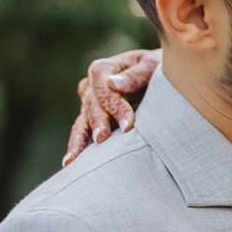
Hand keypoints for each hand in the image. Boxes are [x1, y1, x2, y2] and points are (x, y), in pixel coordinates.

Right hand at [63, 48, 160, 164]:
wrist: (159, 80)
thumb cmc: (157, 70)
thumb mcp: (150, 67)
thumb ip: (135, 76)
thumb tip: (114, 84)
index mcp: (103, 70)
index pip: (104, 87)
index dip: (114, 106)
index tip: (129, 125)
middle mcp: (91, 87)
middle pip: (91, 106)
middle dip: (98, 123)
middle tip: (103, 139)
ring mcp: (90, 106)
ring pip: (81, 123)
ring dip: (78, 141)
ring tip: (73, 159)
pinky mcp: (93, 123)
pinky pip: (83, 135)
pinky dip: (78, 148)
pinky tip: (71, 164)